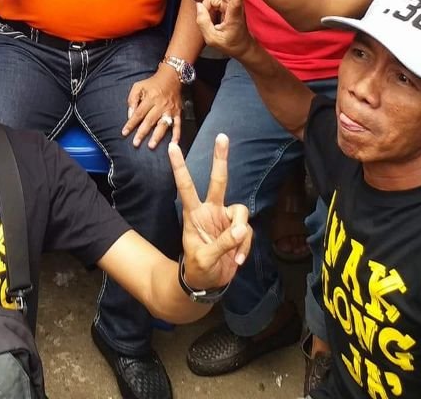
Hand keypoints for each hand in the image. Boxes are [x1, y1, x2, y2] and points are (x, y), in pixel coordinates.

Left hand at [123, 69, 182, 148]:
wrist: (171, 77)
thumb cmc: (152, 83)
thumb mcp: (138, 86)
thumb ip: (132, 100)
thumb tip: (130, 116)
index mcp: (150, 98)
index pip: (139, 113)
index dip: (131, 123)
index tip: (125, 132)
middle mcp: (161, 105)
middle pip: (150, 120)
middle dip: (142, 132)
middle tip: (136, 143)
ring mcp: (170, 110)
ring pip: (163, 125)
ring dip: (157, 136)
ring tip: (151, 145)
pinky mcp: (178, 113)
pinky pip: (178, 125)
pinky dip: (177, 135)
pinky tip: (174, 144)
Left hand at [170, 133, 251, 289]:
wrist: (209, 283)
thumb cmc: (199, 269)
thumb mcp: (205, 259)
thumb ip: (223, 244)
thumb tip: (242, 230)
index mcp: (194, 215)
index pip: (186, 187)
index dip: (180, 168)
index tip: (172, 147)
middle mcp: (211, 211)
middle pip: (219, 180)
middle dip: (220, 158)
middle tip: (221, 136)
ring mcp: (225, 219)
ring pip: (241, 212)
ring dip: (241, 233)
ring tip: (235, 254)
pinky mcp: (239, 229)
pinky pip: (248, 232)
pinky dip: (245, 248)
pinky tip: (237, 260)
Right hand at [194, 0, 253, 59]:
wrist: (242, 46)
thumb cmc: (230, 44)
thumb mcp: (213, 40)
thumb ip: (203, 23)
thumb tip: (199, 6)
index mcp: (234, 17)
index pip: (236, 3)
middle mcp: (232, 7)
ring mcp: (230, 4)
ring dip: (208, 8)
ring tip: (213, 23)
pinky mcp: (226, 3)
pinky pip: (211, 0)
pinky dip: (208, 8)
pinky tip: (213, 18)